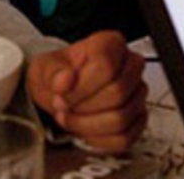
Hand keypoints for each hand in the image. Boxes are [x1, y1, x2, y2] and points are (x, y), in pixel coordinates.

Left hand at [26, 31, 147, 152]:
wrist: (61, 92)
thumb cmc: (59, 76)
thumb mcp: (45, 67)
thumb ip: (53, 72)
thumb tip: (65, 79)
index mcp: (111, 44)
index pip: (107, 67)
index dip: (82, 87)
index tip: (62, 94)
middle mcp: (131, 66)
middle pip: (118, 93)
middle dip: (83, 107)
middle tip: (64, 107)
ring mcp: (137, 93)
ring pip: (121, 118)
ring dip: (88, 125)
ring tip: (71, 118)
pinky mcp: (137, 119)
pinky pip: (124, 137)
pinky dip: (99, 139)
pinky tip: (84, 129)